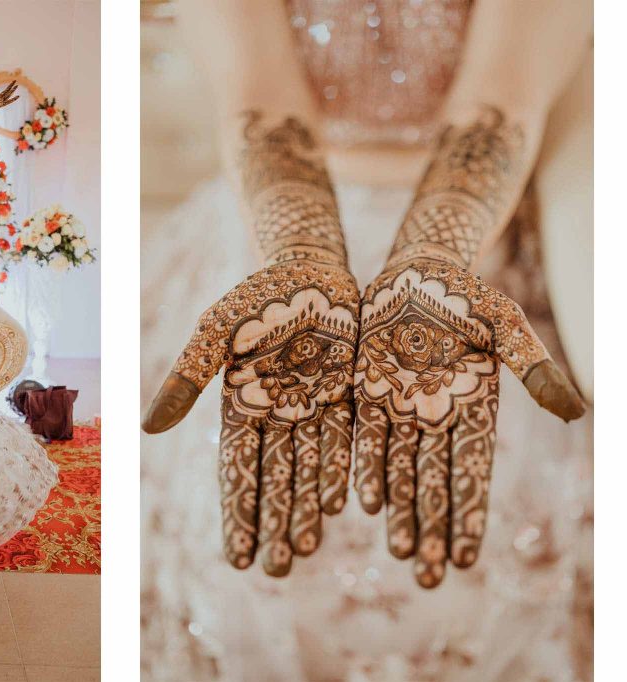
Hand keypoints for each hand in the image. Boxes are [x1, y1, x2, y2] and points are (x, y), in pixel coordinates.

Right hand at [143, 260, 359, 575]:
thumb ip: (186, 378)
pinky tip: (343, 507)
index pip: (236, 472)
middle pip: (273, 481)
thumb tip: (147, 430)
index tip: (236, 557)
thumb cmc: (255, 296)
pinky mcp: (349, 397)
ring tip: (302, 551)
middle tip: (274, 571)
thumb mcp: (216, 332)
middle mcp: (276, 417)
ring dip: (305, 510)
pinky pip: (346, 443)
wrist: (312, 265)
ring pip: (309, 470)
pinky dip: (341, 473)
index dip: (236, 514)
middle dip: (272, 526)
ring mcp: (313, 410)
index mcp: (239, 406)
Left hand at [353, 258, 584, 587]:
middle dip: (433, 531)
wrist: (413, 272)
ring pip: (399, 471)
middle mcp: (437, 419)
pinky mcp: (368, 395)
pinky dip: (366, 469)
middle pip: (434, 485)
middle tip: (429, 580)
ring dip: (401, 514)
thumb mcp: (505, 324)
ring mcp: (401, 410)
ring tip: (402, 555)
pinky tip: (366, 504)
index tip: (468, 559)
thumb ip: (531, 366)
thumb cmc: (468, 294)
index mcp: (475, 409)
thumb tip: (577, 412)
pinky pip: (366, 439)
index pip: (473, 473)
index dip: (470, 515)